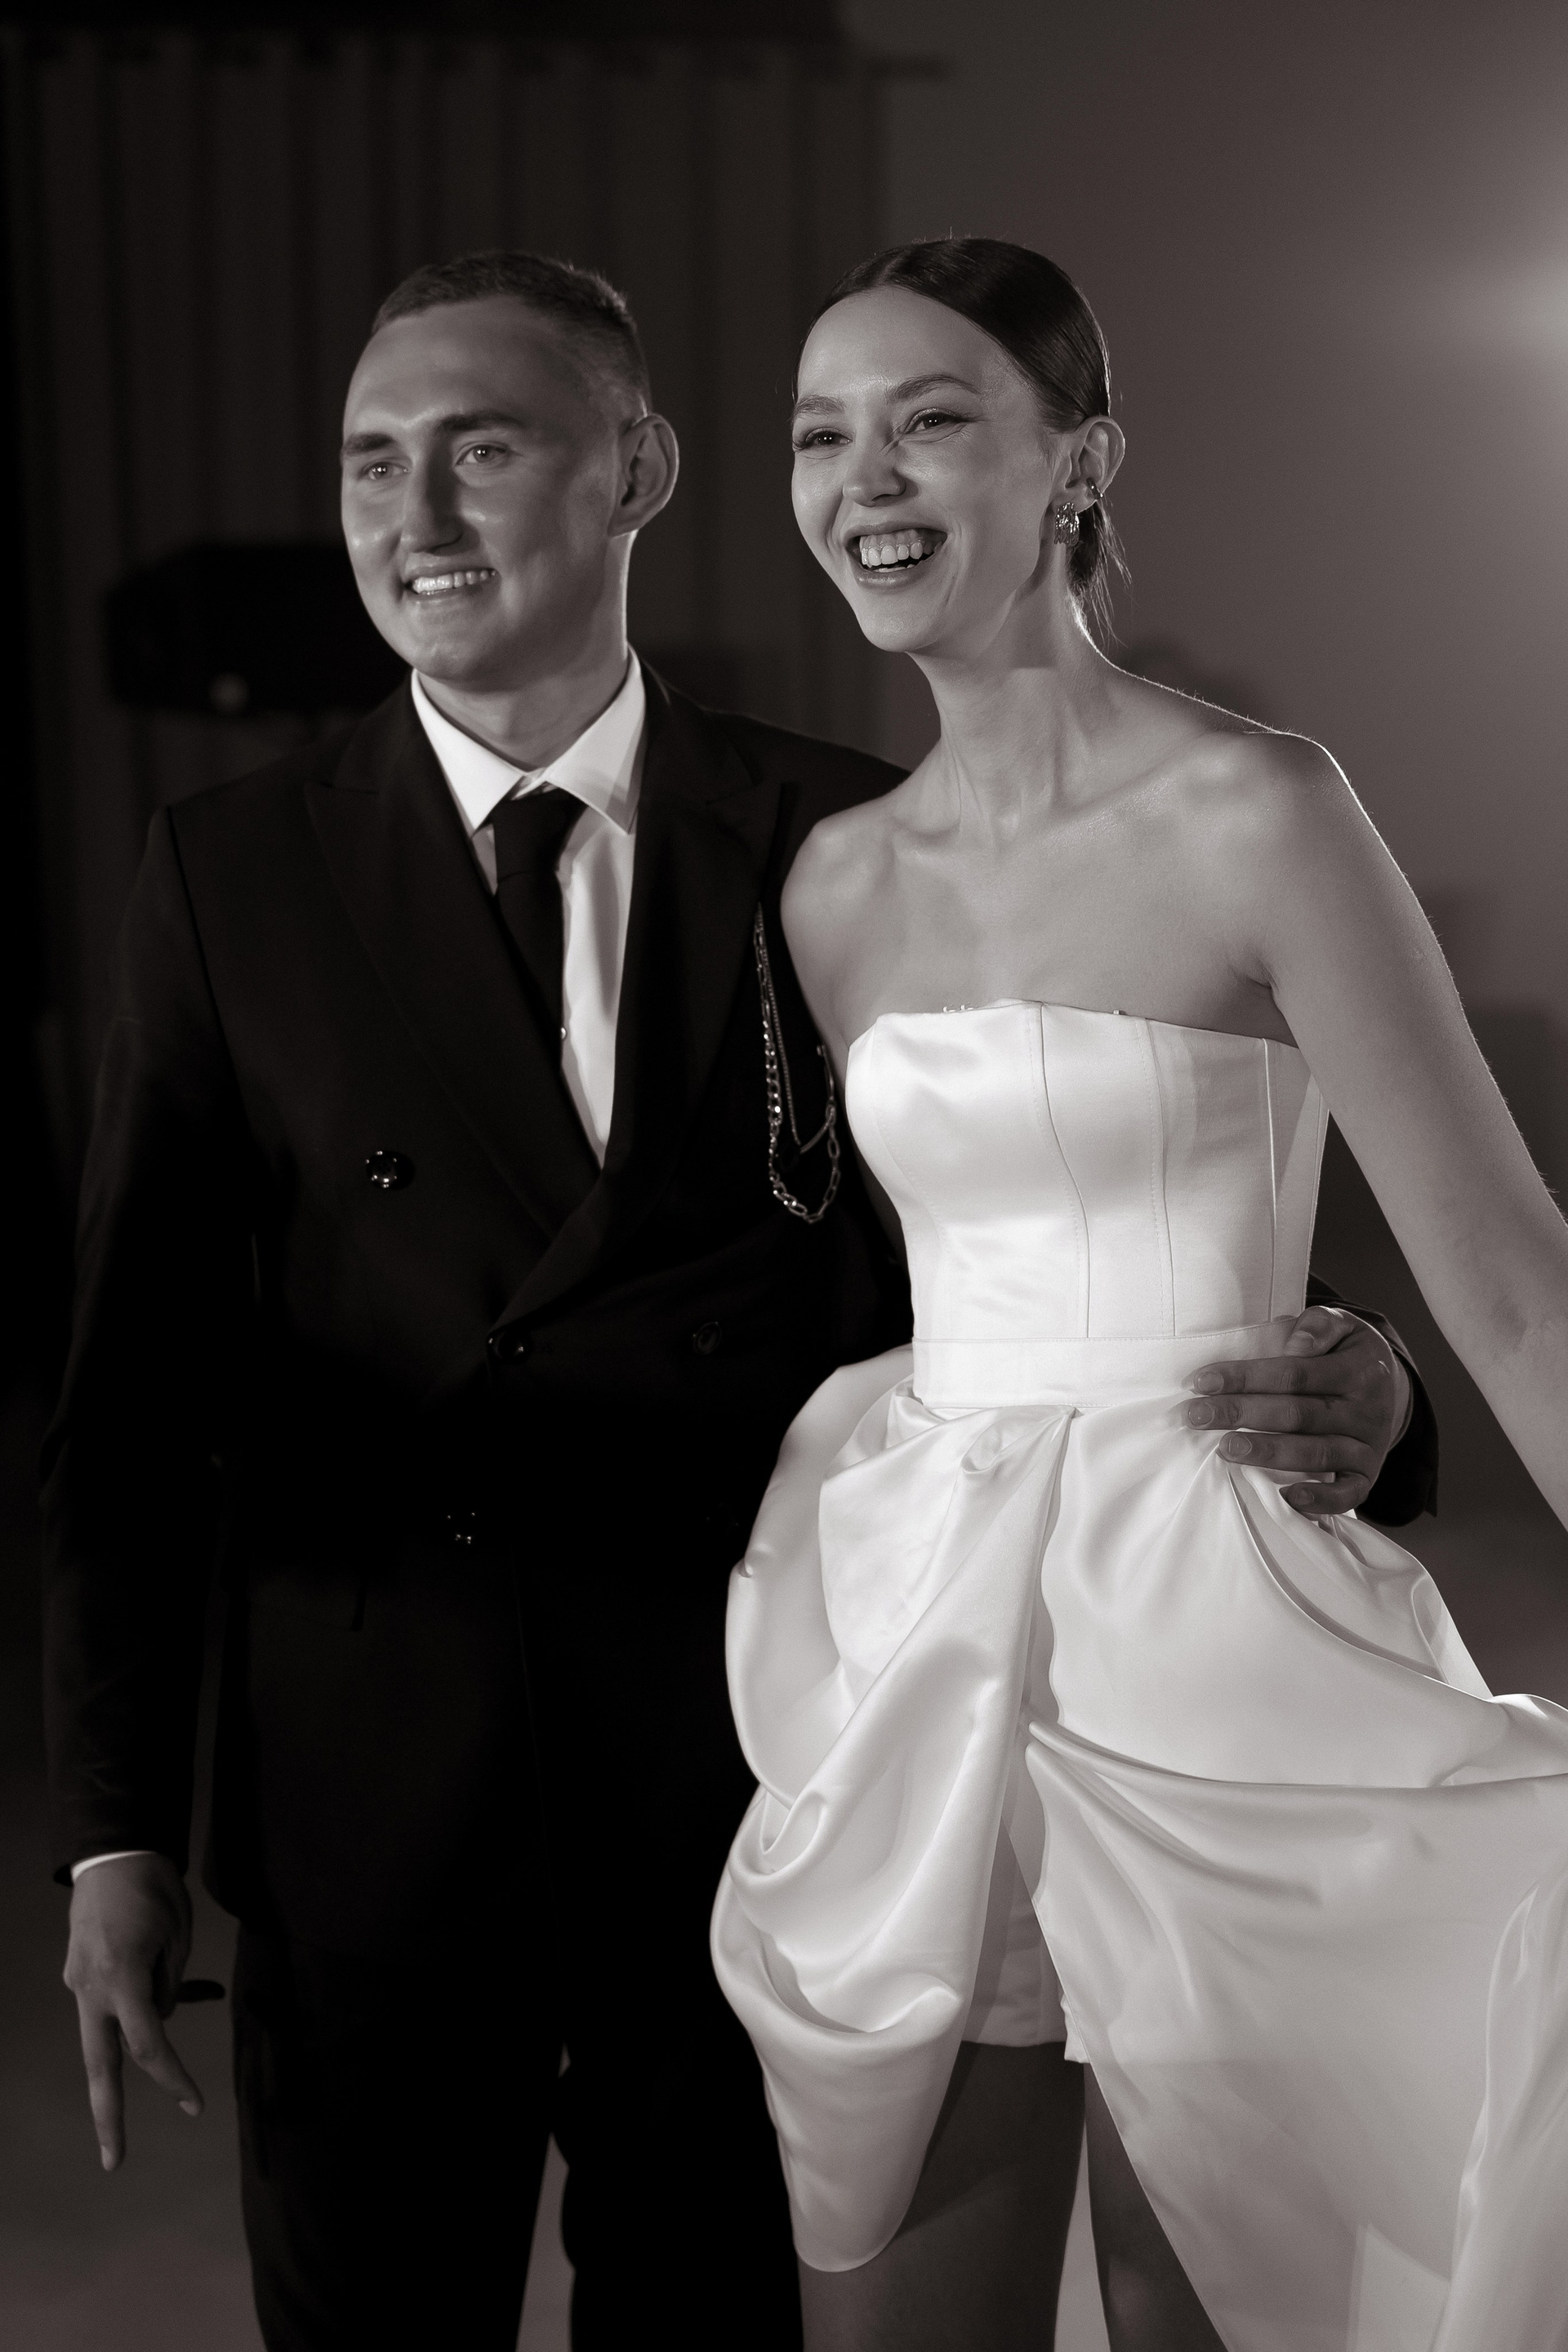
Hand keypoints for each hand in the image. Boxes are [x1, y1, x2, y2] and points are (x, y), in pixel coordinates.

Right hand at [63, 1854, 202, 2170]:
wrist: (112, 1848)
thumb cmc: (153, 1886)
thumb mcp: (177, 1935)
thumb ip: (170, 1985)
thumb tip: (162, 2018)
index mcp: (120, 1978)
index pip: (150, 2044)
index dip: (174, 2078)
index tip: (195, 2105)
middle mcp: (91, 1988)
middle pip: (101, 2065)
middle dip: (108, 2116)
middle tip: (113, 2162)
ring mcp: (79, 1981)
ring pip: (113, 2025)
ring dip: (145, 2011)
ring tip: (162, 1938)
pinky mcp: (80, 1971)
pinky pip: (116, 1995)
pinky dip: (143, 1989)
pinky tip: (180, 1968)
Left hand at [1184, 1304, 1410, 1518]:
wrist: (1390, 1384)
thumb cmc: (1345, 1351)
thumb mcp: (1342, 1324)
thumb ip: (1319, 1325)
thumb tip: (1296, 1345)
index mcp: (1360, 1368)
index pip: (1294, 1373)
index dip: (1246, 1377)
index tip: (1200, 1382)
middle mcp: (1368, 1409)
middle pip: (1298, 1414)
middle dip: (1242, 1414)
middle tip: (1197, 1417)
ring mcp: (1369, 1446)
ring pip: (1317, 1453)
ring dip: (1268, 1453)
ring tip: (1225, 1449)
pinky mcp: (1367, 1474)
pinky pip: (1348, 1493)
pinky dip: (1320, 1499)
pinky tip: (1285, 1496)